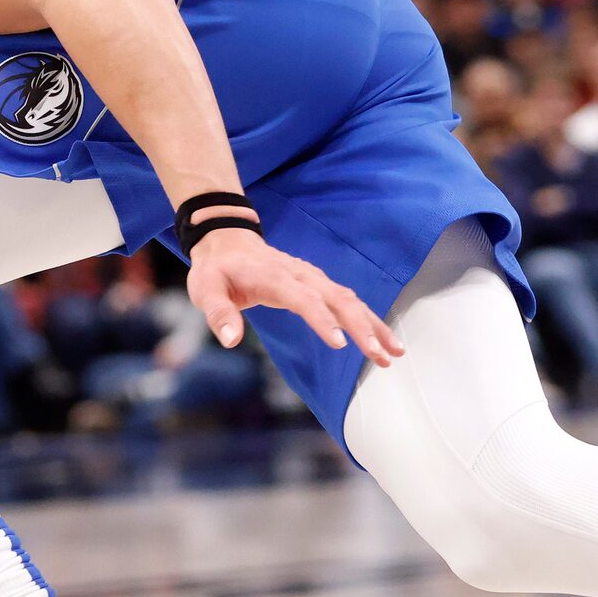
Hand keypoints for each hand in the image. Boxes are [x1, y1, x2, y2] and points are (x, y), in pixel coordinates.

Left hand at [184, 226, 402, 365]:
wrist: (228, 242)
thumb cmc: (216, 269)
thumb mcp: (205, 289)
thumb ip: (218, 313)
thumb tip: (231, 340)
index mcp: (275, 277)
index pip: (304, 299)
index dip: (323, 320)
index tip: (340, 344)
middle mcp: (301, 276)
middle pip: (339, 299)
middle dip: (363, 327)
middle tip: (382, 354)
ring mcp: (313, 278)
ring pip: (350, 300)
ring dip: (374, 325)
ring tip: (393, 352)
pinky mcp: (319, 285)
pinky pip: (348, 301)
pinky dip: (367, 319)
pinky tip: (382, 339)